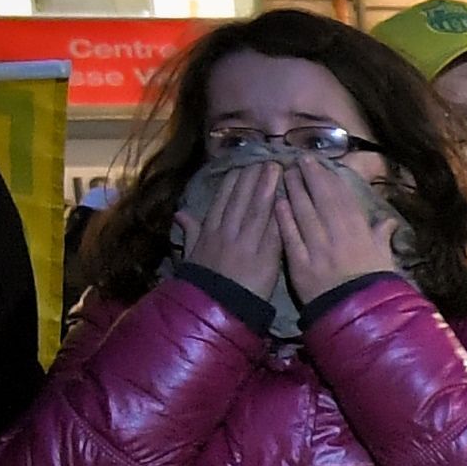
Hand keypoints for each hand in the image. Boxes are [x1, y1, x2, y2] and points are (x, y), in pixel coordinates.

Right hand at [178, 160, 288, 292]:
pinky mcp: (264, 256)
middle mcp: (228, 232)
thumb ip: (190, 231)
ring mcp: (247, 243)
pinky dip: (278, 214)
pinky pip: (272, 231)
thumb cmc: (204, 281)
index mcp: (211, 230)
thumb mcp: (192, 254)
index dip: (234, 181)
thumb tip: (180, 213)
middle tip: (264, 159)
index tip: (242, 165)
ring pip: (257, 210)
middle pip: (242, 200)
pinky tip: (286, 199)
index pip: (224, 200)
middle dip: (253, 177)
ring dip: (266, 188)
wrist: (216, 306)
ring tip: (275, 169)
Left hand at [281, 155, 402, 303]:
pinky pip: (290, 236)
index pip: (343, 198)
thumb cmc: (374, 286)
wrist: (358, 316)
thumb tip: (388, 221)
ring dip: (293, 190)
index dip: (330, 178)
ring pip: (304, 212)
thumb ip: (382, 236)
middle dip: (310, 177)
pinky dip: (283, 218)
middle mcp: (339, 235)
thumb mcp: (384, 259)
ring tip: (284, 174)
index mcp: (360, 232)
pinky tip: (277, 203)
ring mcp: (318, 248)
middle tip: (298, 160)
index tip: (320, 164)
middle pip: (321, 199)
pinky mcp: (300, 264)